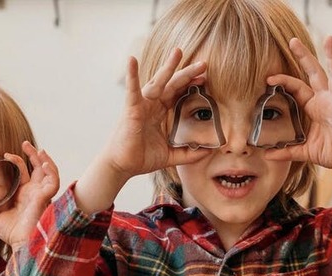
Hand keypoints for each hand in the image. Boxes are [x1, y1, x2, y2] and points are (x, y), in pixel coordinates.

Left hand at [0, 141, 59, 251]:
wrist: (22, 243)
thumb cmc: (12, 234)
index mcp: (24, 195)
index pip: (23, 173)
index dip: (17, 162)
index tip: (6, 154)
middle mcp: (34, 192)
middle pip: (38, 169)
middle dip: (33, 155)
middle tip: (25, 143)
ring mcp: (41, 194)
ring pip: (48, 172)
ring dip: (45, 160)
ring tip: (39, 149)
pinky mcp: (46, 198)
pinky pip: (53, 182)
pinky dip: (51, 171)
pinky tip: (45, 162)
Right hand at [73, 49, 209, 213]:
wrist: (122, 166)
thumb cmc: (141, 158)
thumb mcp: (170, 156)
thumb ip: (189, 154)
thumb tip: (209, 151)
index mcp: (160, 113)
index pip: (178, 94)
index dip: (191, 86)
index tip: (205, 80)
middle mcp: (152, 105)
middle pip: (172, 84)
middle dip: (188, 74)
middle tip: (204, 64)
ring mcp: (142, 105)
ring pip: (157, 82)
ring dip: (168, 67)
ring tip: (178, 52)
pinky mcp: (131, 109)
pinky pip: (132, 90)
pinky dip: (131, 75)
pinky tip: (132, 60)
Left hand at [265, 36, 331, 176]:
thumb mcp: (305, 151)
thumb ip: (287, 151)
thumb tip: (266, 154)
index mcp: (314, 107)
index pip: (296, 88)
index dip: (283, 82)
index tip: (268, 79)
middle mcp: (326, 100)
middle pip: (314, 73)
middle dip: (304, 57)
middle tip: (292, 40)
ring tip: (329, 39)